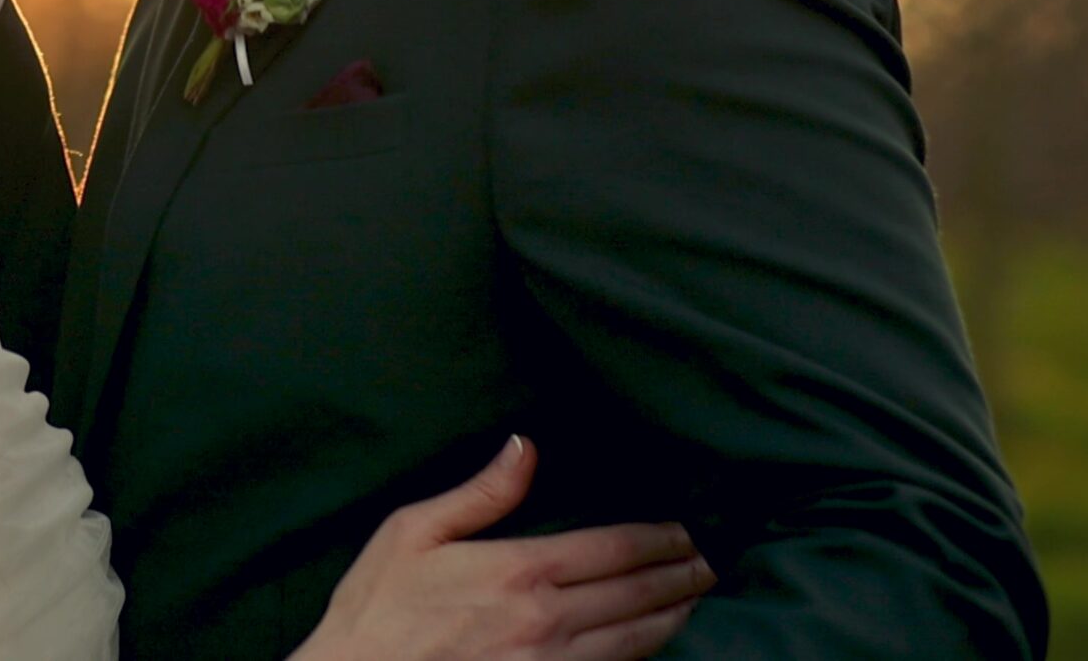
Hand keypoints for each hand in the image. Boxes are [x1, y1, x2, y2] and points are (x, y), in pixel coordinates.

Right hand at [293, 437, 713, 660]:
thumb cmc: (377, 610)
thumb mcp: (412, 532)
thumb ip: (479, 492)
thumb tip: (524, 447)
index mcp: (519, 570)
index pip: (613, 549)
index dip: (658, 539)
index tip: (685, 530)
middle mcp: (548, 621)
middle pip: (637, 595)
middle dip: (680, 575)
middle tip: (710, 562)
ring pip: (636, 641)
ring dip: (673, 616)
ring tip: (694, 598)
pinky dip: (642, 655)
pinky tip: (651, 643)